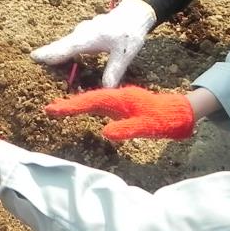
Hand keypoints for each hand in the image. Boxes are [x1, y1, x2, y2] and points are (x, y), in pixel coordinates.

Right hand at [30, 0, 157, 87]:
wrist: (134, 13)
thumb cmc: (129, 32)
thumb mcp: (124, 54)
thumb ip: (113, 71)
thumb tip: (106, 91)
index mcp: (88, 38)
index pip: (65, 48)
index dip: (50, 54)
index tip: (33, 57)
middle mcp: (81, 34)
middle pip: (60, 45)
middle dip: (46, 54)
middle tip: (31, 61)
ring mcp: (81, 32)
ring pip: (64, 44)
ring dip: (54, 53)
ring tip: (40, 63)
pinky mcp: (83, 34)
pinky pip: (69, 44)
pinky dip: (62, 51)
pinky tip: (60, 60)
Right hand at [44, 85, 195, 141]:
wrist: (181, 112)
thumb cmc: (165, 120)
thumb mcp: (148, 128)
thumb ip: (127, 130)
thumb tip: (104, 134)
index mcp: (120, 99)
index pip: (91, 102)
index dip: (71, 106)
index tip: (52, 109)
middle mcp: (117, 96)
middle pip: (88, 98)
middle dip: (69, 104)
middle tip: (48, 109)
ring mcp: (120, 99)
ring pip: (94, 100)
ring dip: (77, 104)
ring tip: (59, 109)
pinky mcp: (123, 104)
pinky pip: (101, 103)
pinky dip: (88, 106)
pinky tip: (83, 109)